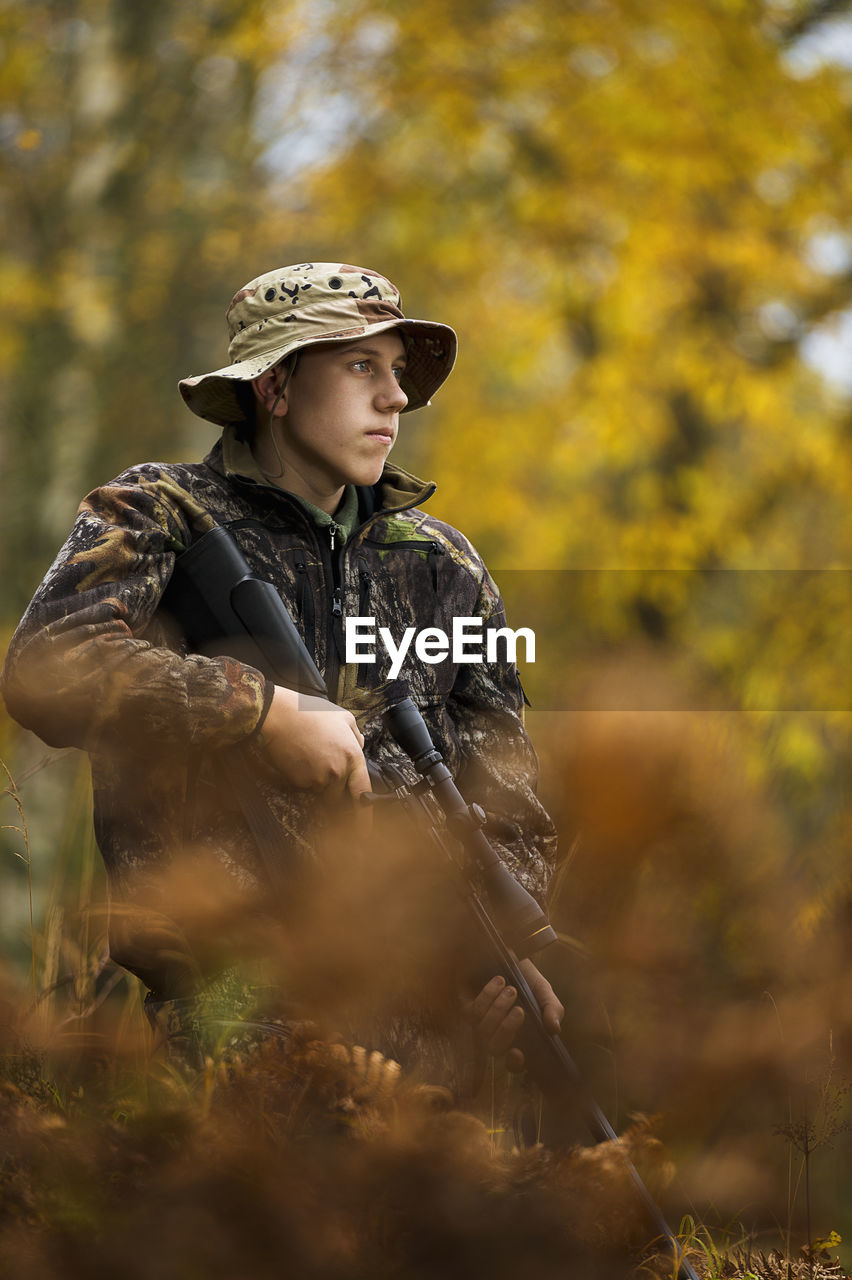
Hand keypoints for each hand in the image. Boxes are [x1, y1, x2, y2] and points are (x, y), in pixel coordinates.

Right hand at [259, 685, 370, 802]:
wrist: (279, 716)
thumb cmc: (310, 713)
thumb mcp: (343, 717)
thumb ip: (357, 736)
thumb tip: (359, 746)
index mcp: (352, 756)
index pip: (363, 792)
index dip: (365, 812)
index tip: (364, 825)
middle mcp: (337, 771)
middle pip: (340, 796)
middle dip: (335, 790)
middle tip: (325, 771)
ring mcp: (318, 778)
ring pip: (322, 790)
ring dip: (319, 781)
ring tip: (310, 755)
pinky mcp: (300, 782)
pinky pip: (305, 786)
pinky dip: (304, 777)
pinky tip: (299, 758)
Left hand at [467, 958, 563, 1071]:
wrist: (508, 954)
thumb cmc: (527, 979)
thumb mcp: (544, 992)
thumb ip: (553, 1009)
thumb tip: (555, 1029)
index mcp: (518, 1038)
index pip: (513, 1063)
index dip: (514, 1063)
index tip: (518, 1052)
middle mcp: (496, 1034)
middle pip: (495, 1048)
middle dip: (507, 1029)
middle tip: (519, 1009)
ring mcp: (480, 1023)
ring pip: (483, 1030)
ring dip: (498, 1010)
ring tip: (511, 990)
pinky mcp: (466, 1008)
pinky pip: (473, 1011)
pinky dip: (487, 996)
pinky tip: (498, 981)